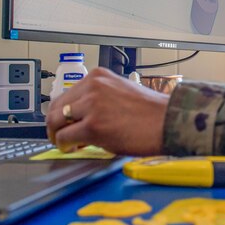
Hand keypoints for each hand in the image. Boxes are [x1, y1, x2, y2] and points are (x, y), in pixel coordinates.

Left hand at [46, 67, 168, 155]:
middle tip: (60, 136)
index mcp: (99, 76)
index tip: (63, 122)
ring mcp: (92, 105)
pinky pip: (66, 138)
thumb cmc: (152, 112)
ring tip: (68, 144)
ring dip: (59, 136)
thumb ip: (98, 100)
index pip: (65, 94)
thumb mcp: (120, 93)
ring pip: (56, 122)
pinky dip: (65, 145)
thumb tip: (80, 117)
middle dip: (55, 124)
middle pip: (55, 107)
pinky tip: (75, 148)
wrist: (169, 122)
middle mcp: (93, 87)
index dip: (61, 112)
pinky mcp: (93, 126)